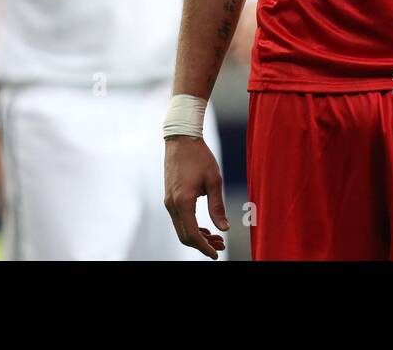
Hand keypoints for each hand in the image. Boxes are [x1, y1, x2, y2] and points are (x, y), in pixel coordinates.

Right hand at [164, 136, 227, 258]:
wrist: (181, 139)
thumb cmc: (200, 157)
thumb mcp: (214, 180)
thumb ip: (217, 207)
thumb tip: (224, 229)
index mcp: (183, 201)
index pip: (192, 234)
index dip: (204, 247)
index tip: (216, 254)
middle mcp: (172, 204)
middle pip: (185, 236)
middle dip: (202, 244)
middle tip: (220, 245)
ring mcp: (168, 201)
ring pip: (181, 229)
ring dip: (197, 236)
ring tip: (216, 237)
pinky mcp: (169, 197)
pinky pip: (179, 219)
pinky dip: (191, 226)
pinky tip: (205, 227)